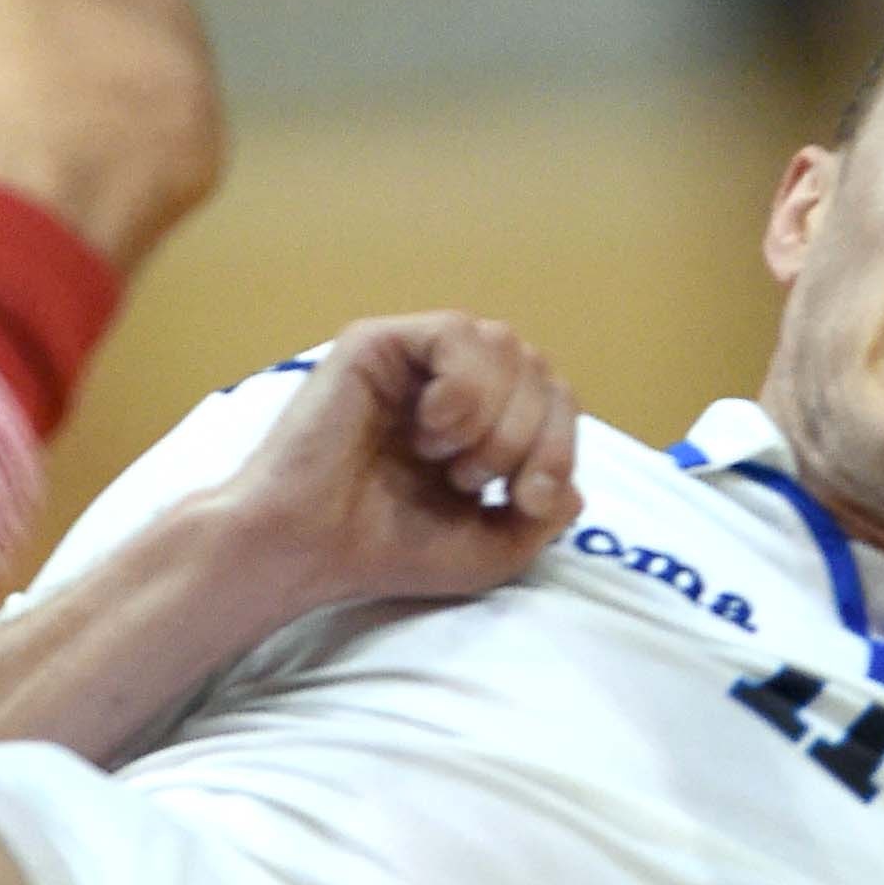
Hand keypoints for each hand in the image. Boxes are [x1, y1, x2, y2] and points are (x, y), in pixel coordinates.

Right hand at [212, 315, 583, 613]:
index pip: (554, 397)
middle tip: (480, 485)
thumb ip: (540, 520)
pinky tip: (429, 431)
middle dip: (533, 436)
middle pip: (539, 367)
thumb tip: (574, 487)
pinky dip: (462, 390)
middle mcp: (447, 378)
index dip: (562, 446)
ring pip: (504, 344)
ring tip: (449, 463)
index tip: (532, 502)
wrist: (308, 549)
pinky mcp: (377, 342)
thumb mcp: (487, 550)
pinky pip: (455, 333)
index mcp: (477, 419)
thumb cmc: (384, 550)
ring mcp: (412, 356)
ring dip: (496, 417)